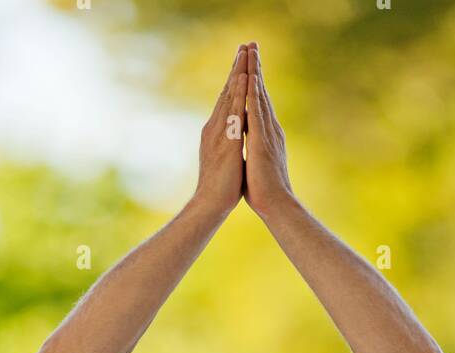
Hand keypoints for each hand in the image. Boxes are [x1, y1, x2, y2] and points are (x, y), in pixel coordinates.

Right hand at [193, 44, 247, 218]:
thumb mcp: (225, 159)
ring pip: (230, 96)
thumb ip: (227, 144)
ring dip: (238, 73)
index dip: (234, 80)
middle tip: (244, 45)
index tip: (242, 62)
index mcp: (217, 132)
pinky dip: (239, 93)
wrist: (210, 205)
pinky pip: (234, 111)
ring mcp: (219, 133)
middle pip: (227, 91)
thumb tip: (232, 138)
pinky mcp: (226, 141)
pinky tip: (244, 79)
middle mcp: (216, 127)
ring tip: (245, 52)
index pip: (227, 100)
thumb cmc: (220, 187)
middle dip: (236, 67)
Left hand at [244, 43, 294, 218]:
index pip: (258, 103)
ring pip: (259, 96)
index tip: (250, 65)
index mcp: (266, 135)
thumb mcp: (256, 163)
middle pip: (260, 92)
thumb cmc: (265, 191)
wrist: (277, 205)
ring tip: (251, 51)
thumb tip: (250, 145)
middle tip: (252, 45)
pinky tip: (251, 78)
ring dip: (255, 72)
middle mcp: (269, 129)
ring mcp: (267, 133)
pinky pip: (257, 112)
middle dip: (256, 68)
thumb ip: (254, 149)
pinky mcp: (261, 141)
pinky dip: (254, 93)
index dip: (254, 83)